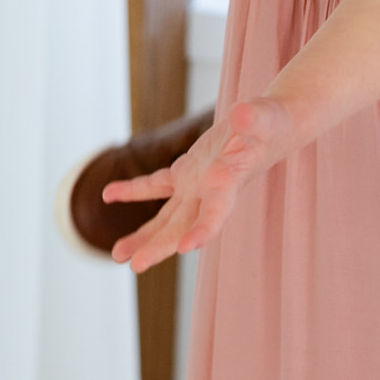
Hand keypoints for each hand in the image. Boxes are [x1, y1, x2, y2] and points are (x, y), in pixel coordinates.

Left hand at [102, 98, 294, 274]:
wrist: (270, 128)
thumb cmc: (270, 123)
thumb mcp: (264, 117)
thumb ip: (253, 118)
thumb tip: (241, 113)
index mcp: (229, 184)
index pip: (216, 214)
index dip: (202, 231)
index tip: (185, 249)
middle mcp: (210, 193)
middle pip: (182, 226)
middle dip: (159, 246)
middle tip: (136, 266)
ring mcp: (196, 186)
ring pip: (166, 218)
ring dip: (143, 235)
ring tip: (117, 255)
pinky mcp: (187, 173)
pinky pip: (155, 186)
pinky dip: (133, 191)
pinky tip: (109, 194)